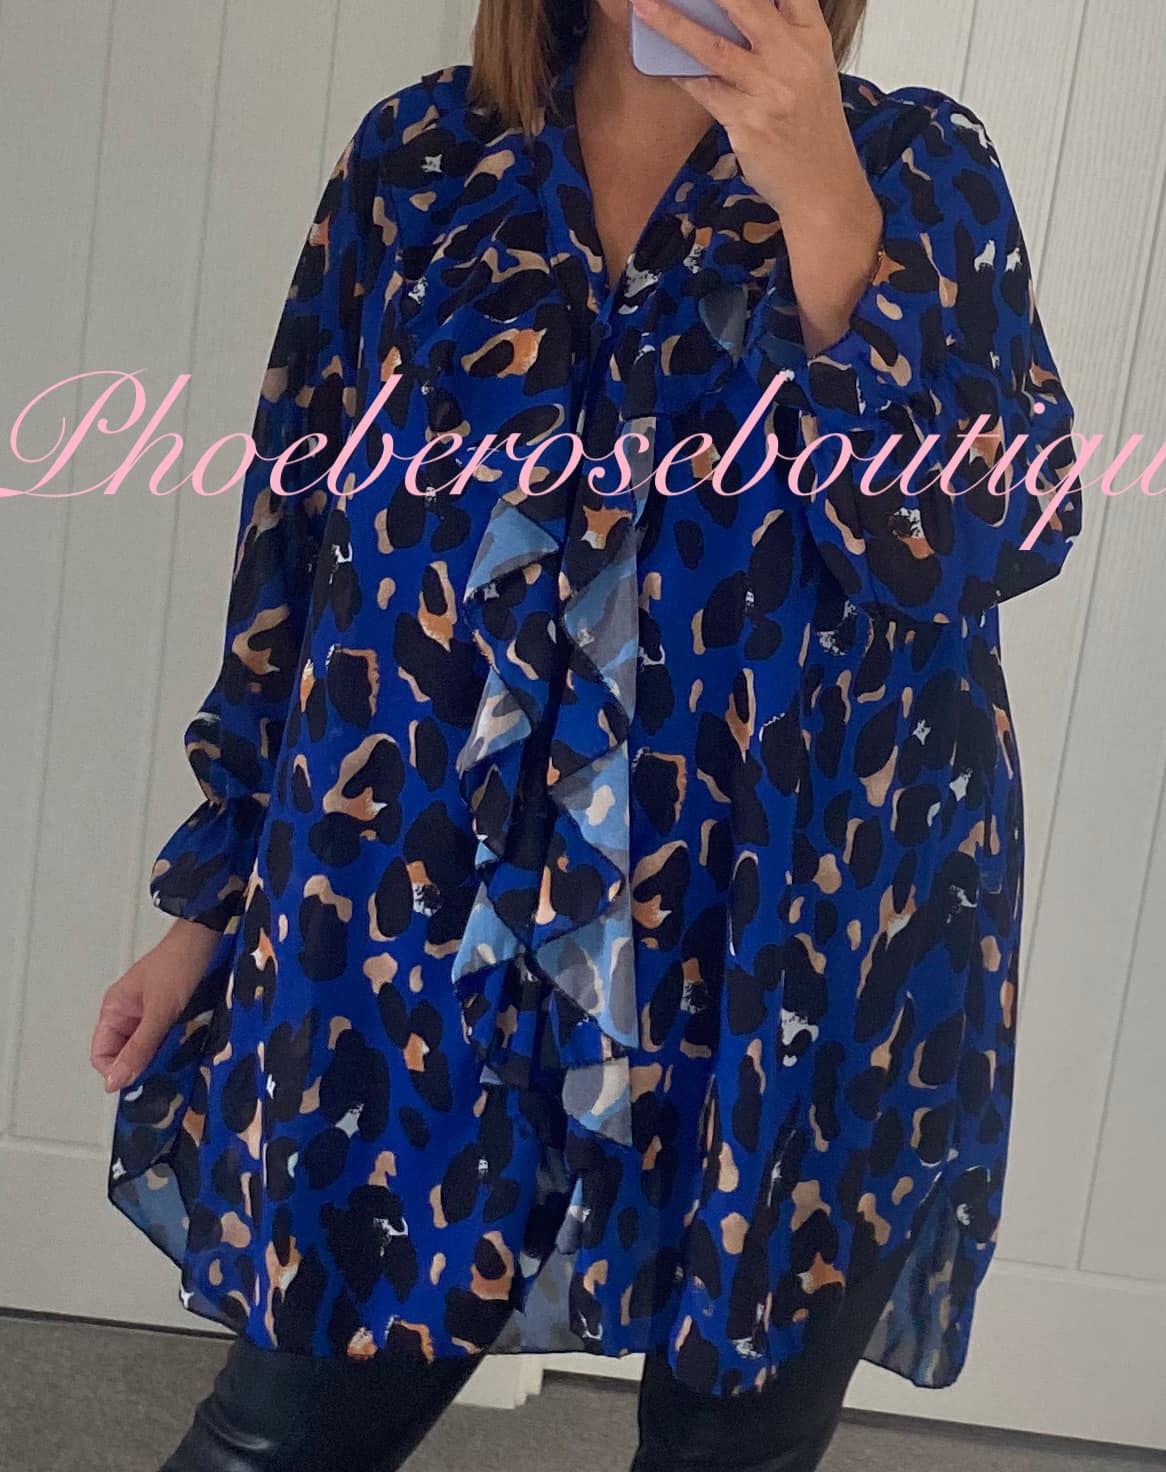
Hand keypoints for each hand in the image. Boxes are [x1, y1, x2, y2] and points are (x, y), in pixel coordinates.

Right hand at [90, 918, 220, 1092]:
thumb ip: (138, 1047)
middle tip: (161, 1075)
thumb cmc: (179, 963)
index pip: (101, 1054)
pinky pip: (161, 1037)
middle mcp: (127, 1012)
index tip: (137, 1082)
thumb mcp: (159, 1011)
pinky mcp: (168, 1011)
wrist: (207, 938)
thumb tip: (114, 1081)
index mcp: (114, 1009)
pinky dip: (170, 1046)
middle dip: (138, 1066)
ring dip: (156, 1056)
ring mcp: (148, 1012)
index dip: (115, 1071)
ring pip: (144, 1046)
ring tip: (174, 1062)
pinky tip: (184, 1050)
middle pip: (123, 1053)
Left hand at [627, 0, 883, 353]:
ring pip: (713, 48)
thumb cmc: (811, 128)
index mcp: (812, 38)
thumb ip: (783, 37)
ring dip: (673, 25)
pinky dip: (680, 74)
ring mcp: (769, 91)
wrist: (822, 186)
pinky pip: (704, 91)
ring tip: (645, 6)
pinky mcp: (748, 123)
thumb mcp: (811, 72)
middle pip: (745, 5)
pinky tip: (661, 63)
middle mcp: (793, 58)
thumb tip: (733, 12)